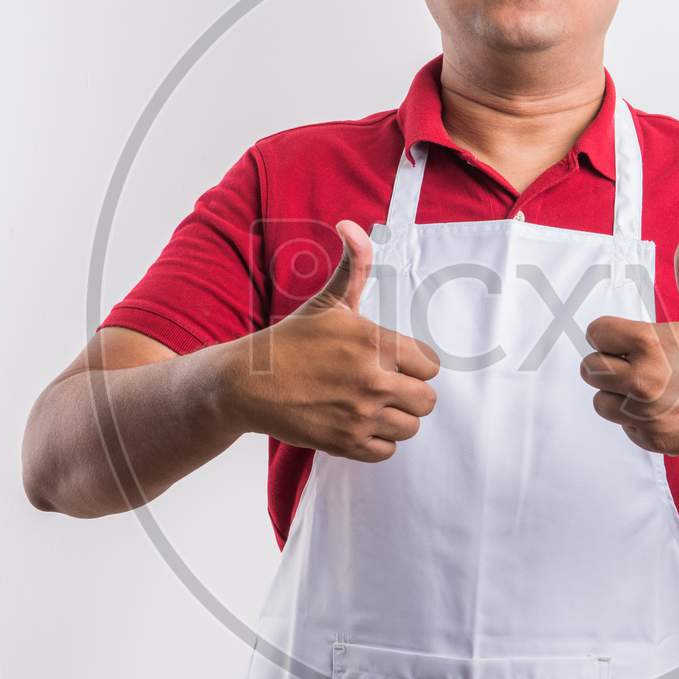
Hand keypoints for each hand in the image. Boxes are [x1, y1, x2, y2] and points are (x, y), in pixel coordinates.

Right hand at [220, 220, 439, 460]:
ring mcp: (359, 415)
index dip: (414, 366)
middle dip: (409, 395)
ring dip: (394, 420)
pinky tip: (356, 424)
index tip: (392, 364)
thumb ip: (353, 265)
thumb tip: (352, 225)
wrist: (248, 382)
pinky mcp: (345, 443)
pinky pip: (386, 452)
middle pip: (427, 401)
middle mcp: (372, 380)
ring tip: (369, 407)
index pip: (431, 366)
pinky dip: (376, 443)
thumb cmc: (292, 340)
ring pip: (410, 428)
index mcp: (374, 342)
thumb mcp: (327, 301)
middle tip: (384, 388)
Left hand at [579, 229, 678, 457]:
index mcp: (650, 343)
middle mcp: (644, 380)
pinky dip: (638, 420)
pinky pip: (624, 427)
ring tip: (649, 386)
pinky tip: (664, 409)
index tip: (625, 338)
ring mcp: (647, 413)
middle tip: (635, 363)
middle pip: (590, 369)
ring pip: (601, 401)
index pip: (596, 334)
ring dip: (618, 394)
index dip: (610, 334)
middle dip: (608, 364)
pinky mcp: (654, 439)